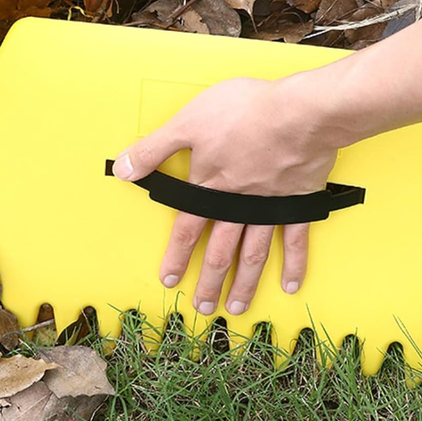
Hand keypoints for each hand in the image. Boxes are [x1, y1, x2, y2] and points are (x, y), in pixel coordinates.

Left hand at [112, 75, 338, 315]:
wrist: (297, 113)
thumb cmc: (242, 112)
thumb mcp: (187, 122)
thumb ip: (154, 148)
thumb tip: (122, 170)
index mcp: (211, 186)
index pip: (187, 228)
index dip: (177, 255)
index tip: (170, 280)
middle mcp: (238, 204)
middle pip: (220, 250)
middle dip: (209, 281)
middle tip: (203, 308)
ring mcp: (270, 206)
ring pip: (253, 253)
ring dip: (244, 283)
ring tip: (236, 308)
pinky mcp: (299, 201)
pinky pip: (295, 240)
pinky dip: (293, 264)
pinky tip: (289, 284)